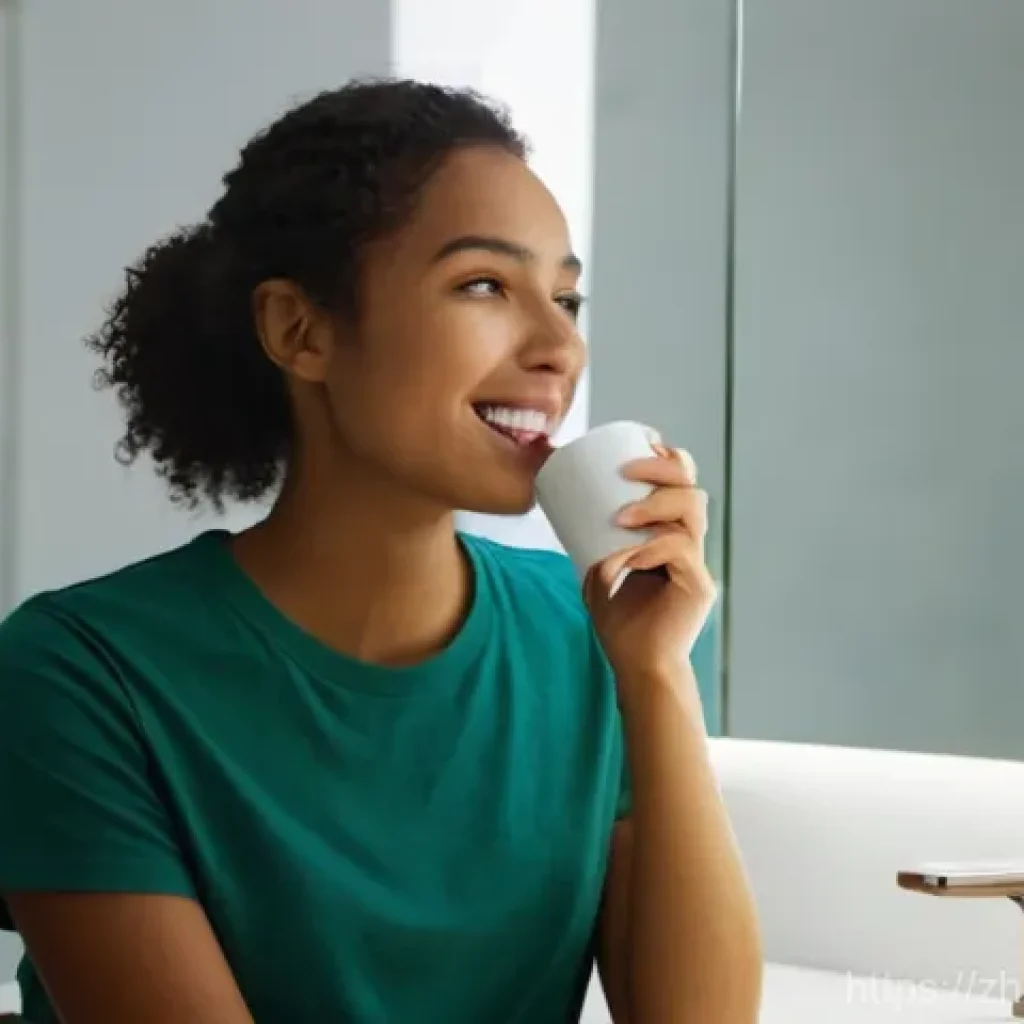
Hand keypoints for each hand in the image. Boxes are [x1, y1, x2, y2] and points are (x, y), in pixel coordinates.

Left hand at [583, 444, 716, 698]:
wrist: (636, 665)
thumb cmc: (618, 620)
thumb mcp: (597, 570)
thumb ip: (588, 542)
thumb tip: (558, 503)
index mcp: (671, 533)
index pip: (681, 482)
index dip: (665, 456)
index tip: (635, 444)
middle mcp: (690, 543)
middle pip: (691, 487)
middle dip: (662, 468)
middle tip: (626, 470)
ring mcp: (697, 563)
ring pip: (692, 511)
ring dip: (654, 505)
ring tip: (620, 517)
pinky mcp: (698, 585)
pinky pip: (681, 552)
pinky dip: (650, 548)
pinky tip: (627, 556)